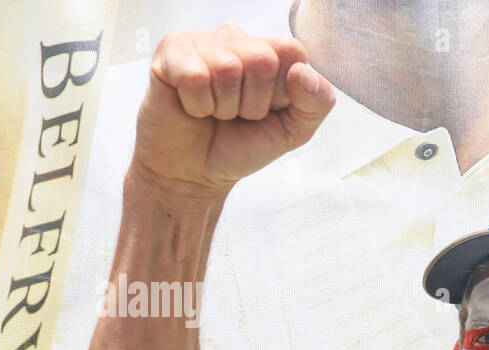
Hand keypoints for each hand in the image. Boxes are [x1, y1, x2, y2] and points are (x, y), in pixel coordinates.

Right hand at [131, 23, 335, 199]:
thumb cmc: (243, 146)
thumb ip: (316, 103)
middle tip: (238, 115)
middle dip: (253, 103)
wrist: (196, 172)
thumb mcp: (293, 132)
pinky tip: (192, 107)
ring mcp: (203, 40)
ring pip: (227, 68)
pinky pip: (194, 75)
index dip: (282, 93)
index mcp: (271, 51)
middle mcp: (238, 38)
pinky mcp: (171, 50)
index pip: (292, 51)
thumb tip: (302, 72)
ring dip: (223, 107)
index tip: (268, 110)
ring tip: (215, 112)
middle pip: (262, 59)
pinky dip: (197, 105)